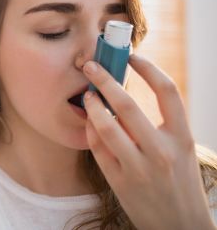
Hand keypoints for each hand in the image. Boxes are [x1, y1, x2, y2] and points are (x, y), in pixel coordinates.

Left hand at [82, 53, 215, 229]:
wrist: (180, 226)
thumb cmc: (178, 182)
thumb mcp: (181, 151)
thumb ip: (160, 126)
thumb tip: (123, 94)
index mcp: (182, 138)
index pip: (167, 92)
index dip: (148, 68)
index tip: (132, 56)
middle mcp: (162, 152)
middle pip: (127, 104)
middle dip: (105, 79)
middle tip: (90, 65)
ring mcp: (139, 168)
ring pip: (106, 126)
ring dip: (92, 105)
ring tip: (87, 95)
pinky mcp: (120, 182)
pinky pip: (98, 148)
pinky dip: (90, 130)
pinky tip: (88, 121)